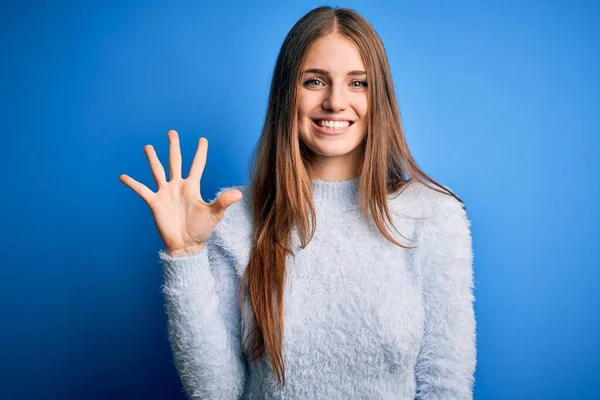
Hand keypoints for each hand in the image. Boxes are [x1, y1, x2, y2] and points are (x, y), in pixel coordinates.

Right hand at [119, 130, 242, 255]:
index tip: (202, 139)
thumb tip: (238, 194)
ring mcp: (165, 193)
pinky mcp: (155, 202)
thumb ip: (223, 202)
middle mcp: (178, 186)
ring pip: (158, 171)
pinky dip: (133, 184)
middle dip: (174, 147)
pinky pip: (142, 190)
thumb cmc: (201, 229)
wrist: (186, 244)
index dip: (200, 152)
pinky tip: (123, 176)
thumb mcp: (214, 214)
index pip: (197, 165)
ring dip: (153, 159)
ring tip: (148, 146)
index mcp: (192, 186)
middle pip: (175, 161)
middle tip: (172, 132)